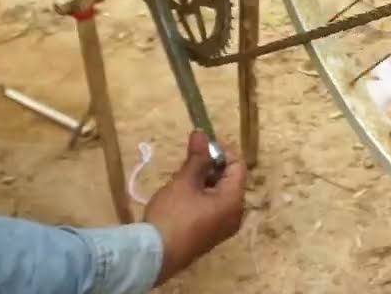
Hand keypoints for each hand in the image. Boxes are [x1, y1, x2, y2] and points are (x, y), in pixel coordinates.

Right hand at [143, 131, 246, 285]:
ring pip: (217, 194)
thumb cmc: (172, 215)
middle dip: (209, 166)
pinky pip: (210, 208)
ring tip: (180, 176)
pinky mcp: (207, 236)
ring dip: (201, 181)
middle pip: (229, 180)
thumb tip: (202, 133)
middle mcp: (234, 216)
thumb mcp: (184, 182)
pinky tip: (179, 194)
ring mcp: (221, 228)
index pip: (238, 166)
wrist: (153, 257)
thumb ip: (197, 157)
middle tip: (186, 160)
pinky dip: (199, 196)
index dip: (221, 151)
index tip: (200, 145)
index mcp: (234, 201)